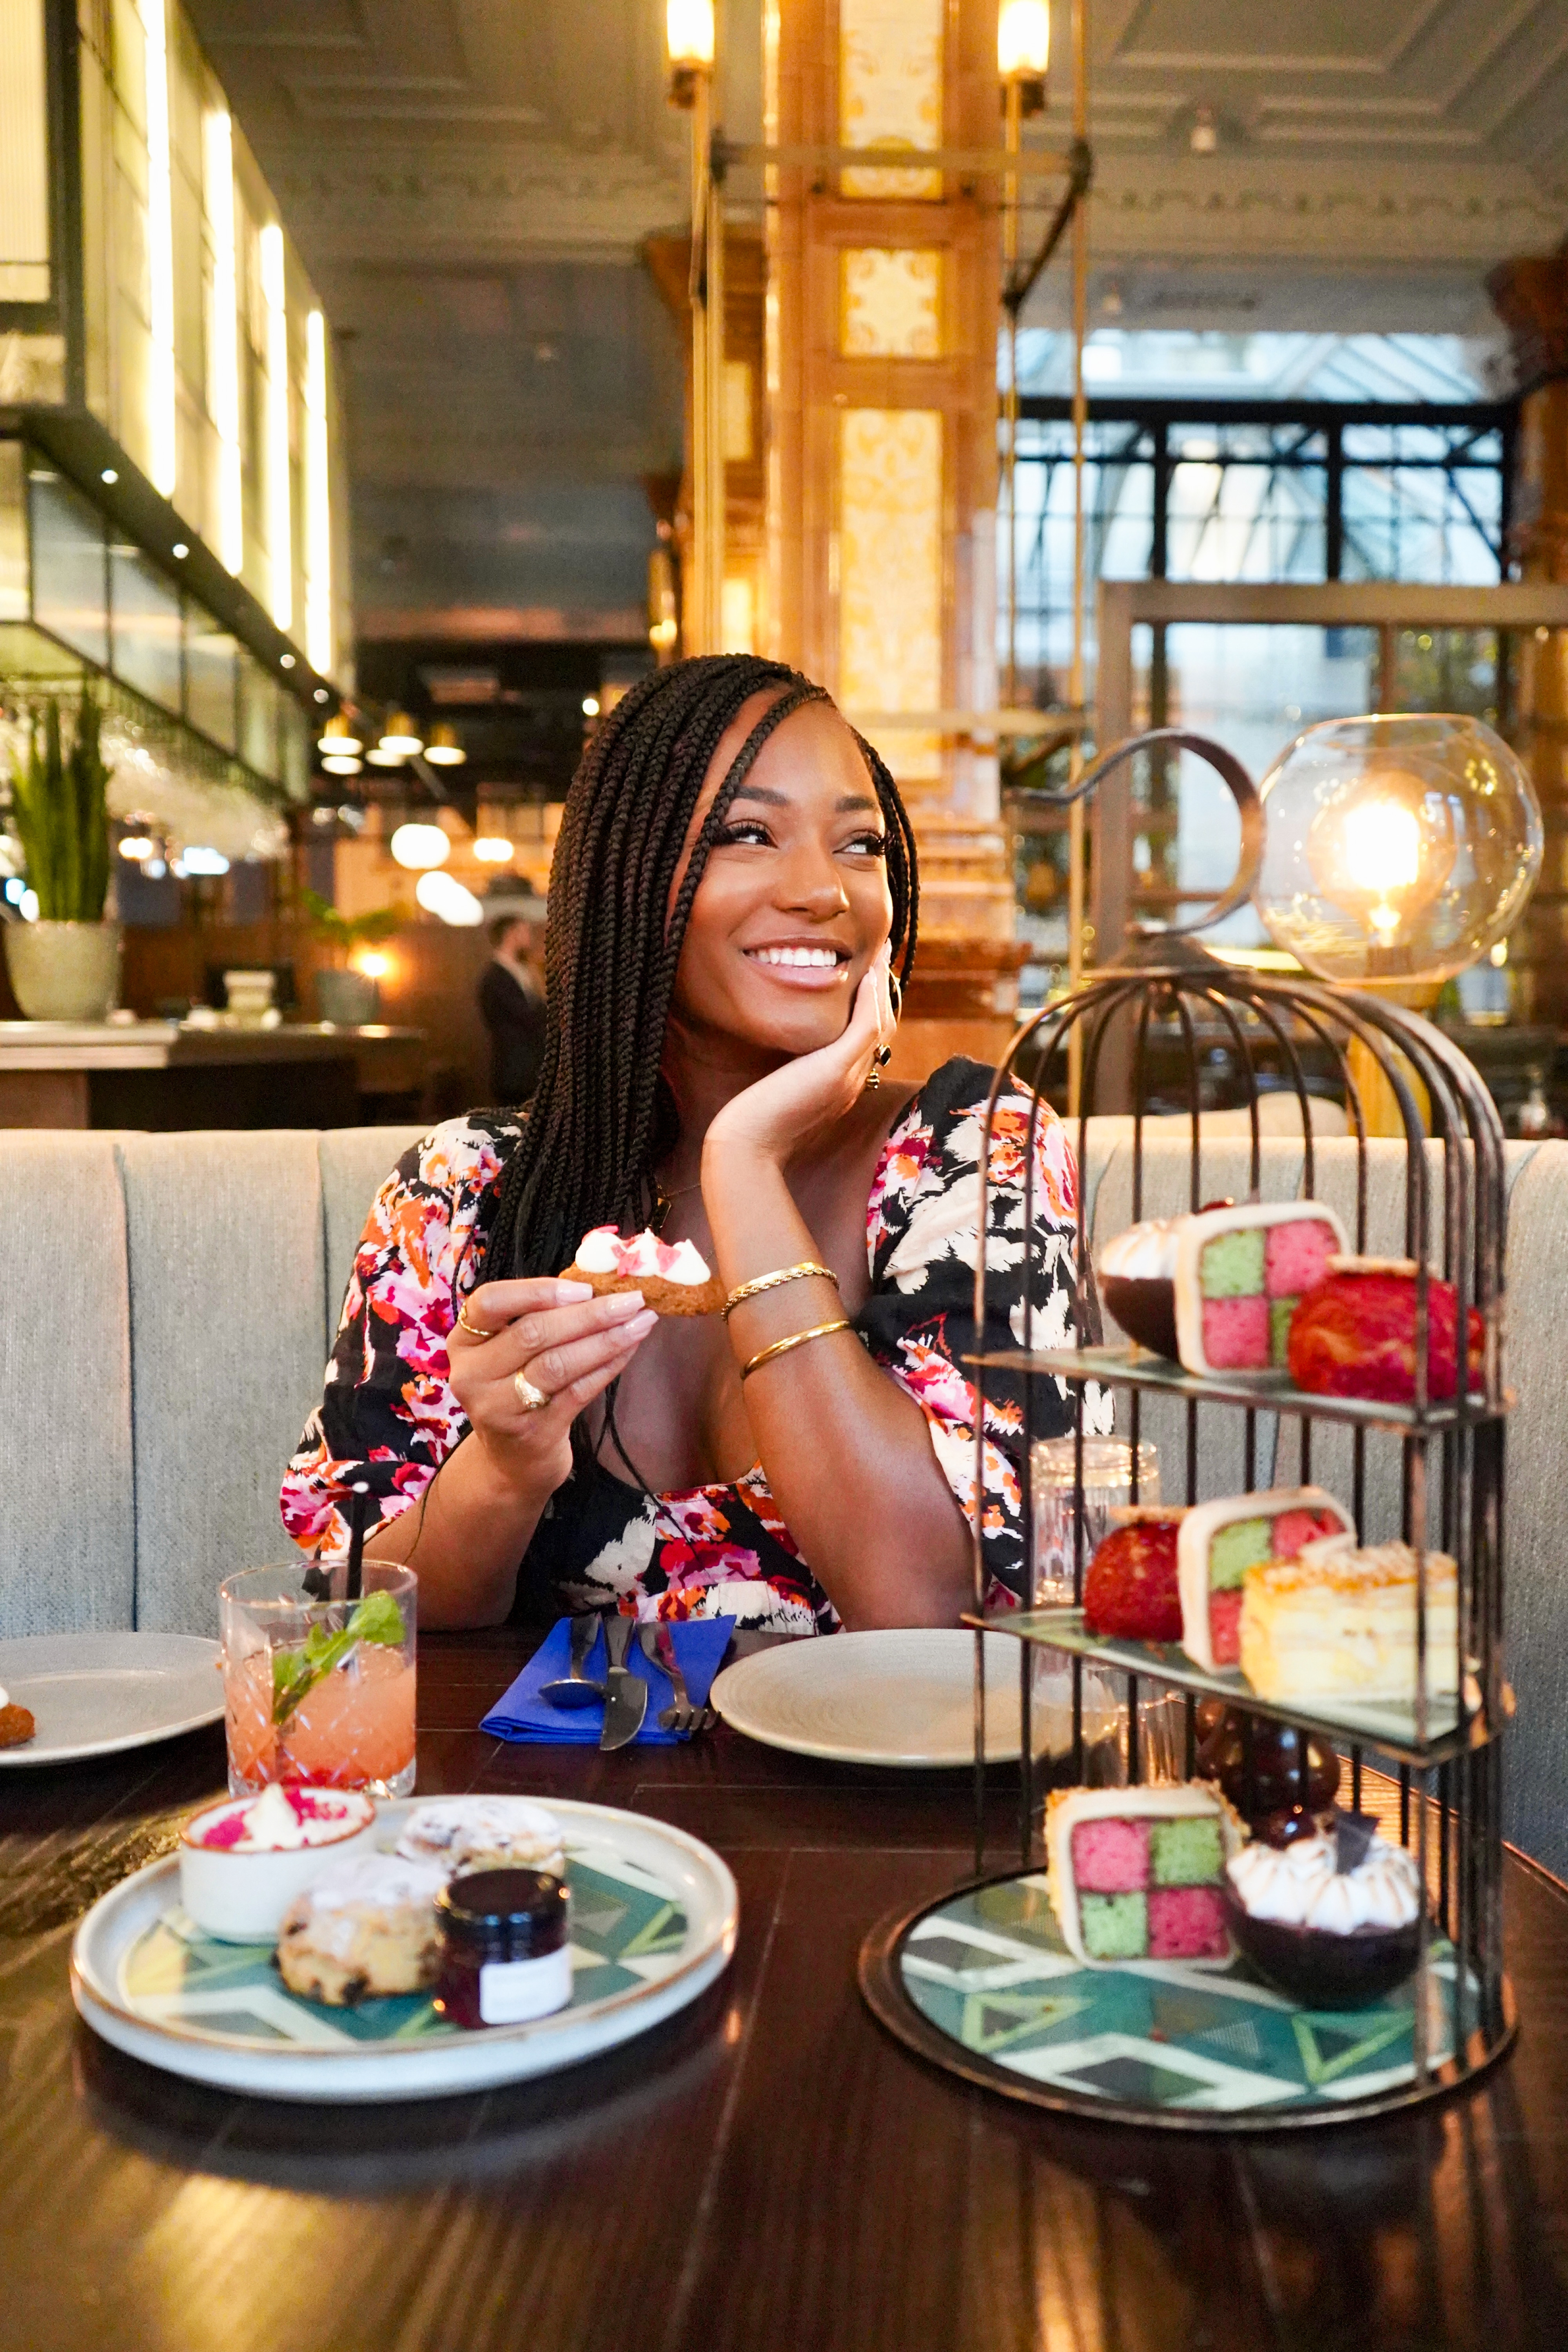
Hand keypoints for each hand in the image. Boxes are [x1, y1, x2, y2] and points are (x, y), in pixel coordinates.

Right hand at [447, 1278, 656, 1498]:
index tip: (585, 1287)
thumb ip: (537, 1317)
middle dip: (589, 1314)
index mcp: (464, 1342)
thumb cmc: (516, 1390)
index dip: (539, 1291)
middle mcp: (472, 1375)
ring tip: (642, 1322)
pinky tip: (630, 1350)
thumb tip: (598, 1283)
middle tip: (633, 1300)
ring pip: (558, 1363)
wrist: (512, 1463)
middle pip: (533, 1333)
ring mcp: (499, 1408)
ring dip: (606, 1339)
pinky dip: (607, 1367)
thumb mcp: (510, 1353)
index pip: (490, 1302)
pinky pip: (577, 1392)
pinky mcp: (533, 1433)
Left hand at [703, 948, 894, 1172]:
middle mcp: (853, 1081)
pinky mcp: (837, 1069)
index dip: (872, 1007)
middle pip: (883, 1029)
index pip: (868, 1040)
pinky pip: (867, 1027)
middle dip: (884, 990)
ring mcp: (850, 1076)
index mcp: (841, 1086)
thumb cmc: (751, 1126)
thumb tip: (784, 1057)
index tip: (867, 976)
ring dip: (883, 985)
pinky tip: (869, 972)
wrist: (747, 1149)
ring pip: (882, 1023)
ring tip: (881, 951)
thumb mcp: (778, 1091)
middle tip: (882, 955)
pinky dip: (871, 998)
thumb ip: (790, 1073)